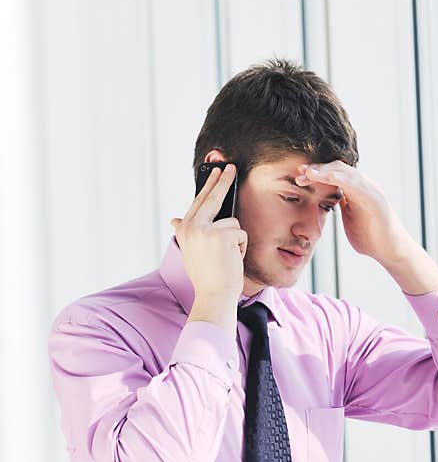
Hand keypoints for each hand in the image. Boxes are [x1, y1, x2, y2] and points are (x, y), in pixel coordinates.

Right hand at [170, 164, 246, 300]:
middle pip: (212, 198)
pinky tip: (232, 259)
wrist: (213, 295)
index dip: (208, 185)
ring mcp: (206, 229)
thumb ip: (187, 232)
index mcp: (185, 229)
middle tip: (231, 166)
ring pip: (233, 224)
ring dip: (236, 241)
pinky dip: (241, 248)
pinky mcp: (222, 235)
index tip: (214, 171)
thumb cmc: (207, 277)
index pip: (198, 202)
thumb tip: (173, 219)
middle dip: (223, 181)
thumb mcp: (192, 252)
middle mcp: (192, 226)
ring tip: (227, 257)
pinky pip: (240, 234)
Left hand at [294, 161, 414, 265]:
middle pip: (337, 169)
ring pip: (346, 172)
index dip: (316, 173)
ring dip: (325, 171)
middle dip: (317, 169)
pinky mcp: (375, 198)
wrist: (391, 251)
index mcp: (356, 190)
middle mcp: (364, 186)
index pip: (334, 174)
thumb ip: (341, 205)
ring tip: (308, 173)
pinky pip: (356, 184)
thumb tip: (325, 200)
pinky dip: (341, 178)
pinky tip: (328, 177)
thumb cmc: (371, 237)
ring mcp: (371, 190)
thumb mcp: (350, 217)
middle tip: (298, 172)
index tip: (299, 177)